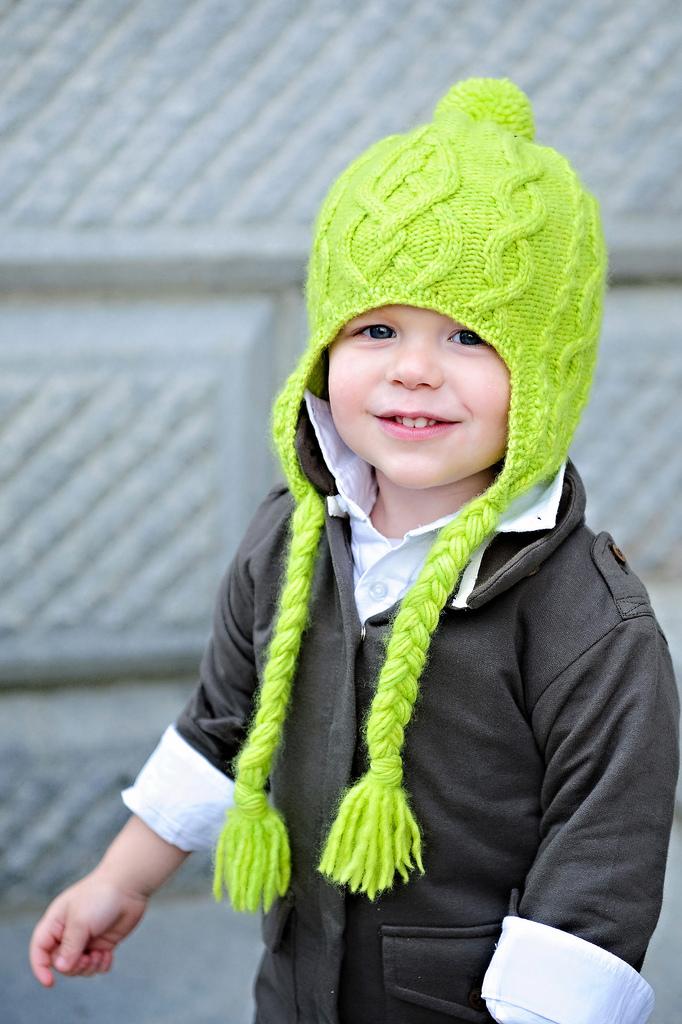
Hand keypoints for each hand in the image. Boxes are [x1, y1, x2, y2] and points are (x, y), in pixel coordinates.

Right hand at [29, 870, 147, 986]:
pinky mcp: (102, 943)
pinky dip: (101, 965)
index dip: (40, 968)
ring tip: (100, 954)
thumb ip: (70, 947)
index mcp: (56, 923)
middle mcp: (68, 933)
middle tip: (87, 958)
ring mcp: (86, 939)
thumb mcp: (80, 922)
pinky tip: (109, 954)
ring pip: (79, 967)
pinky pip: (96, 965)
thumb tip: (61, 969)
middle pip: (61, 964)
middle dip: (73, 967)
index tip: (50, 983)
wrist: (128, 886)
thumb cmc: (100, 897)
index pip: (39, 950)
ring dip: (89, 967)